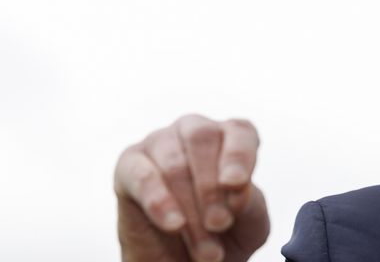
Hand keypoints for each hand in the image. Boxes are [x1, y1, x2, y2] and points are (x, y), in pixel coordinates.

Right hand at [114, 115, 269, 261]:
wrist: (185, 261)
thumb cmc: (225, 234)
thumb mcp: (249, 223)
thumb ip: (249, 201)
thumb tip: (235, 186)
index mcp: (231, 138)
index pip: (239, 132)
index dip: (239, 155)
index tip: (237, 184)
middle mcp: (194, 131)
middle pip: (202, 139)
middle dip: (211, 187)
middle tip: (219, 225)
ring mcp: (159, 143)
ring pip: (174, 165)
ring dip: (190, 211)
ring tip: (204, 250)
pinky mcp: (129, 165)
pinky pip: (142, 175)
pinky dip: (158, 201)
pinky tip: (174, 225)